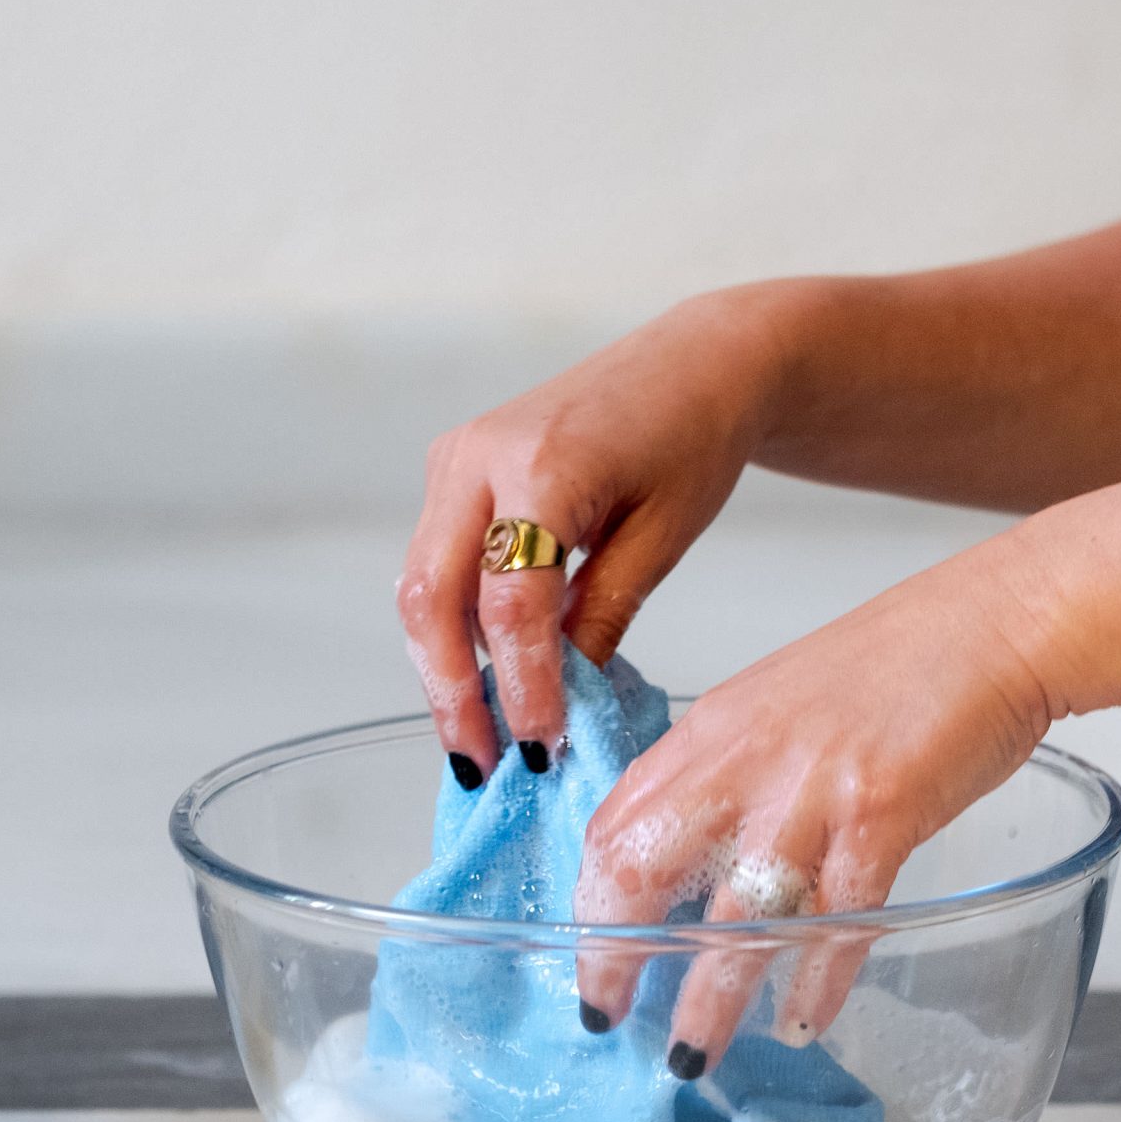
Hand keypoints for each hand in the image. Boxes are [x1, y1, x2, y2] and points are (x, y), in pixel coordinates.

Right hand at [398, 291, 788, 784]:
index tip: (541, 749)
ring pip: (423, 586)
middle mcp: (478, 456)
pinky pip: (439, 562)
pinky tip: (487, 678)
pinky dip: (457, 626)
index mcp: (542, 465)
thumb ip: (602, 614)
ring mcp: (457, 458)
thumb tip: (558, 700)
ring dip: (444, 666)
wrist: (697, 359)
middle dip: (450, 691)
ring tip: (480, 737)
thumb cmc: (696, 438)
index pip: (510, 603)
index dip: (521, 685)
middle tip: (481, 762)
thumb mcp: (664, 537)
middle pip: (432, 597)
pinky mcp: (455, 469)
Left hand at [572, 542, 1067, 1077]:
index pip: (616, 820)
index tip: (585, 952)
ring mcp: (810, 791)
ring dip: (707, 998)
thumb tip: (683, 850)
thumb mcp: (776, 707)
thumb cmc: (898, 667)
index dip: (589, 897)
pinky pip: (837, 921)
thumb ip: (724, 773)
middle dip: (615, 953)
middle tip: (608, 1016)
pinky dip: (817, 980)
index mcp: (712, 731)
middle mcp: (744, 760)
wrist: (995, 624)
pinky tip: (805, 1019)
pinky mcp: (882, 816)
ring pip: (734, 915)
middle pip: (643, 866)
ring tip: (693, 1054)